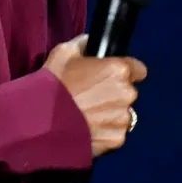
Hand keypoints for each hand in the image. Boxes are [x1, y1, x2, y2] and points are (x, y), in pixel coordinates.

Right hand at [43, 34, 147, 157]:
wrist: (42, 122)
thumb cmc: (54, 83)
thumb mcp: (65, 52)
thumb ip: (85, 44)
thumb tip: (91, 43)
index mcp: (119, 70)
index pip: (139, 69)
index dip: (126, 72)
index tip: (112, 77)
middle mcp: (127, 93)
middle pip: (129, 92)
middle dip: (115, 94)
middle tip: (93, 97)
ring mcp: (123, 118)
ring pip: (123, 114)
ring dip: (111, 114)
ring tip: (88, 115)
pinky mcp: (117, 139)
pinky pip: (116, 133)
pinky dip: (105, 132)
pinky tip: (88, 128)